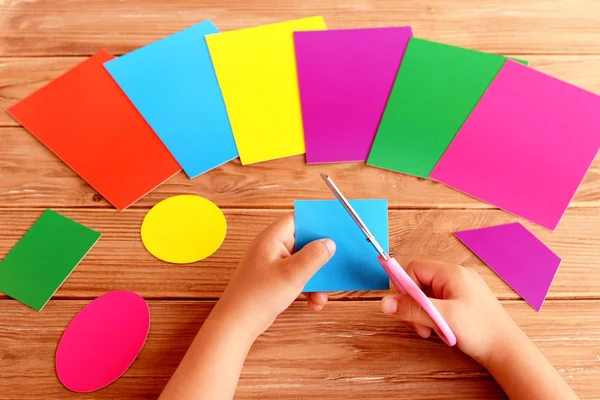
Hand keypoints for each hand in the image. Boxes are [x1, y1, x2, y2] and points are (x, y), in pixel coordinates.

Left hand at [214, 213, 334, 339]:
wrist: (237, 324)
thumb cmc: (258, 296)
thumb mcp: (293, 274)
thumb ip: (314, 255)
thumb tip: (329, 243)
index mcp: (273, 238)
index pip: (298, 219)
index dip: (317, 222)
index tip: (335, 229)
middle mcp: (272, 247)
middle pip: (304, 242)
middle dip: (320, 257)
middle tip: (334, 265)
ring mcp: (273, 264)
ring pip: (303, 263)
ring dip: (316, 278)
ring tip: (322, 295)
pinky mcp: (275, 280)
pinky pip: (297, 277)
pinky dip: (308, 288)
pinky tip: (314, 303)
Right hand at [380, 260, 519, 363]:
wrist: (507, 350)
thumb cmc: (480, 331)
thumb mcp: (441, 318)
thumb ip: (412, 309)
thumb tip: (385, 303)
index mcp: (451, 273)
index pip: (414, 268)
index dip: (405, 287)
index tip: (405, 308)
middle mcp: (456, 276)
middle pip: (420, 282)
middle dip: (415, 305)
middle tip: (421, 326)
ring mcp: (462, 288)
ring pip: (429, 295)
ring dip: (425, 313)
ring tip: (434, 330)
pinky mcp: (465, 300)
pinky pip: (440, 302)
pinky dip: (436, 316)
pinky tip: (444, 329)